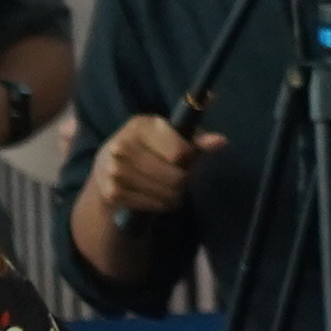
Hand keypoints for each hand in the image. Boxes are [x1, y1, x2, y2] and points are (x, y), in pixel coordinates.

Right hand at [88, 112, 211, 226]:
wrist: (108, 170)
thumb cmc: (152, 150)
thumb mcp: (174, 139)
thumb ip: (198, 141)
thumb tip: (221, 142)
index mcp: (140, 125)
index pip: (181, 152)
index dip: (189, 160)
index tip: (183, 158)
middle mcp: (122, 145)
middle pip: (177, 177)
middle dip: (183, 180)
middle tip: (177, 177)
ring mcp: (114, 170)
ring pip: (168, 193)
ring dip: (175, 195)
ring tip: (168, 187)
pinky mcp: (113, 192)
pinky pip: (154, 205)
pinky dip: (162, 204)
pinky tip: (157, 197)